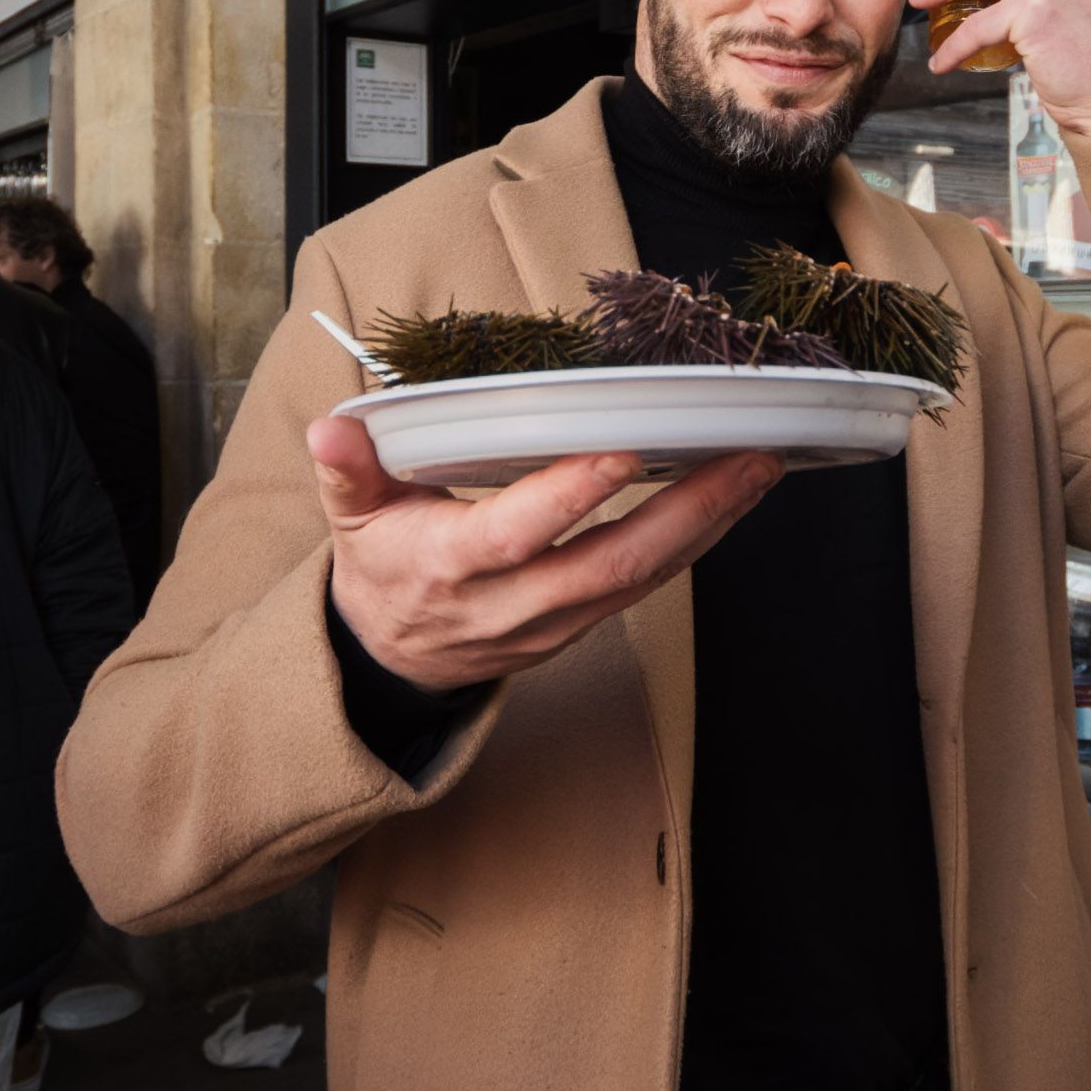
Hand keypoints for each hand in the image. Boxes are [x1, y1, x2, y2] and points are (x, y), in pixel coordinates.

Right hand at [309, 416, 782, 691]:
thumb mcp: (352, 519)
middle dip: (687, 513)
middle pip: (609, 564)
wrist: (392, 662)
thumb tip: (332, 428)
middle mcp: (512, 604)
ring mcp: (555, 623)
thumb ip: (346, 471)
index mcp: (452, 568)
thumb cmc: (383, 568)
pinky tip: (731, 501)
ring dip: (708, 525)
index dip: (568, 496)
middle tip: (746, 458)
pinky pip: (646, 587)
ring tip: (758, 469)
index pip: (517, 534)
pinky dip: (694, 544)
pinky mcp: (581, 626)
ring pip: (642, 580)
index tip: (621, 450)